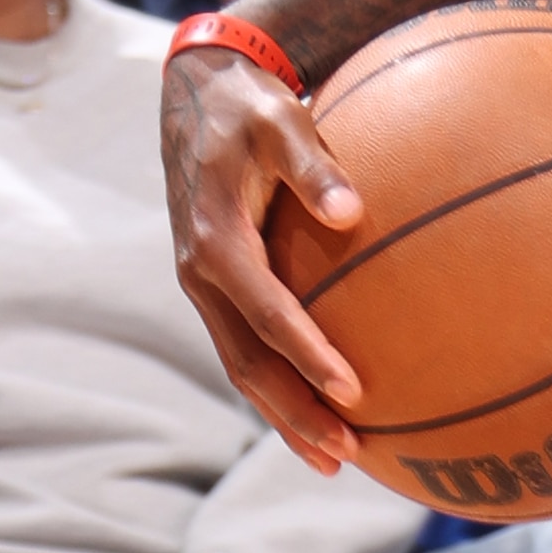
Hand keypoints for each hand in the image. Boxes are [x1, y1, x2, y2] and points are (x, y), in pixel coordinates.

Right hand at [162, 45, 366, 469]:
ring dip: (285, 416)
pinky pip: (245, 347)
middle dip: (295, 413)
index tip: (354, 391)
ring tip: (334, 458)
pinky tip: (318, 409)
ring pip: (242, 367)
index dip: (308, 355)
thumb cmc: (250, 106)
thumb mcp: (282, 120)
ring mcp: (205, 285)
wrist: (197, 94)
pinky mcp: (216, 286)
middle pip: (247, 363)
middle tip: (346, 454)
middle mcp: (201, 274)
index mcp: (216, 241)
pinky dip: (278, 386)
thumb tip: (351, 211)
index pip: (266, 314)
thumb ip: (314, 165)